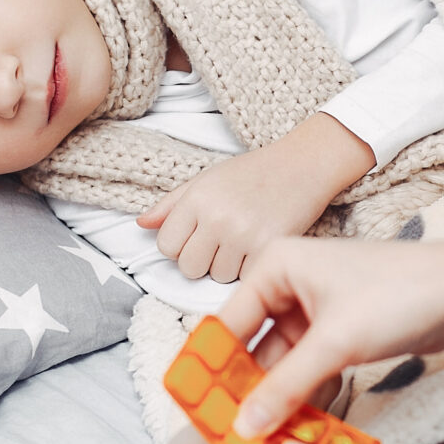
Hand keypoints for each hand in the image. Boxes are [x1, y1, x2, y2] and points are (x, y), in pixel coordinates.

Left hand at [138, 114, 373, 283]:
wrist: (303, 165)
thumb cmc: (252, 172)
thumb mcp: (206, 179)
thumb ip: (171, 204)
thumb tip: (141, 225)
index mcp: (197, 199)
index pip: (166, 246)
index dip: (180, 245)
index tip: (197, 236)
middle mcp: (217, 218)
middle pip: (189, 268)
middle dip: (202, 260)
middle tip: (222, 241)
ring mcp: (243, 235)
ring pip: (217, 276)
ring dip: (228, 266)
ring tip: (243, 240)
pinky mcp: (269, 248)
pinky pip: (245, 278)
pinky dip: (250, 269)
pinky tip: (258, 247)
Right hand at [216, 229, 443, 439]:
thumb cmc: (404, 292)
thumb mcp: (337, 342)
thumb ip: (286, 386)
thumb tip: (244, 425)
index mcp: (274, 266)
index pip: (224, 326)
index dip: (210, 372)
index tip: (201, 414)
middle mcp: (286, 285)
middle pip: (249, 350)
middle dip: (243, 395)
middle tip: (232, 438)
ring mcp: (312, 311)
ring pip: (280, 367)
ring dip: (275, 404)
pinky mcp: (337, 335)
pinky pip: (307, 373)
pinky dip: (302, 400)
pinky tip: (296, 432)